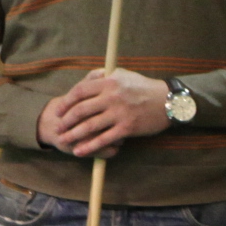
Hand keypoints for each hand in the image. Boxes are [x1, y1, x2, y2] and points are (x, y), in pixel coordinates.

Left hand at [38, 68, 170, 157]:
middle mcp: (112, 97)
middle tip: (58, 127)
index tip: (59, 110)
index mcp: (109, 82)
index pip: (80, 91)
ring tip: (64, 140)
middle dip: (66, 120)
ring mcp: (120, 113)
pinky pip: (104, 139)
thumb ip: (104, 76)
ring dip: (73, 135)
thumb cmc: (144, 87)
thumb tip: (87, 79)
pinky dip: (90, 146)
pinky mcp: (127, 128)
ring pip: (90, 126)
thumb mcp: (123, 74)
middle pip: (81, 110)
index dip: (66, 102)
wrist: (168, 101)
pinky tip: (80, 151)